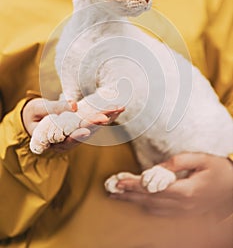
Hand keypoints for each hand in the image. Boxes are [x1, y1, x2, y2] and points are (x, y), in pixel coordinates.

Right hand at [22, 98, 123, 152]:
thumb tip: (74, 105)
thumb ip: (55, 108)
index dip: (80, 134)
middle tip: (111, 114)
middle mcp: (69, 139)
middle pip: (87, 131)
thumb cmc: (34, 115)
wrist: (34, 120)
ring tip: (120, 108)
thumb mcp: (38, 110)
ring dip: (108, 117)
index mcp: (56, 140)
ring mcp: (77, 133)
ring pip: (95, 127)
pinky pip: (96, 121)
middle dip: (100, 122)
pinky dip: (107, 114)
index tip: (90, 129)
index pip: (70, 138)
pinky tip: (118, 109)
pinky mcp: (82, 126)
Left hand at [110, 153, 232, 217]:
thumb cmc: (219, 171)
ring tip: (117, 195)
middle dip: (128, 194)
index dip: (134, 185)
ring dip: (133, 201)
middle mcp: (182, 205)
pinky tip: (137, 201)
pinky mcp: (184, 212)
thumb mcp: (201, 159)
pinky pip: (160, 212)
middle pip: (149, 200)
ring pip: (152, 208)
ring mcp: (183, 212)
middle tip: (110, 189)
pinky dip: (145, 206)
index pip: (153, 188)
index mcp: (186, 191)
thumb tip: (157, 168)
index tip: (118, 182)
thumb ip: (178, 162)